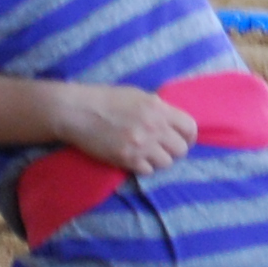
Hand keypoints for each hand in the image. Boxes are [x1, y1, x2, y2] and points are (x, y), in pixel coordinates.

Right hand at [46, 82, 195, 173]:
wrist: (78, 111)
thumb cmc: (106, 99)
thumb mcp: (137, 95)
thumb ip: (157, 108)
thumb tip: (172, 121)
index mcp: (158, 108)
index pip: (190, 127)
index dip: (189, 136)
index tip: (183, 139)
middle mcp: (153, 127)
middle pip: (181, 149)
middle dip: (175, 149)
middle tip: (163, 148)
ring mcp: (141, 145)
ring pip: (167, 163)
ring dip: (159, 159)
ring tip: (148, 153)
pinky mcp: (127, 159)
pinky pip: (148, 171)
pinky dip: (144, 166)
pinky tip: (135, 158)